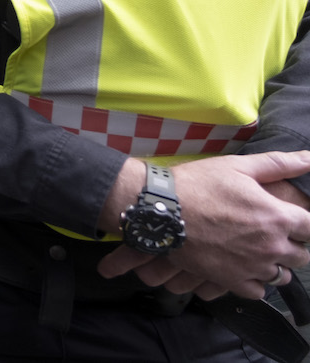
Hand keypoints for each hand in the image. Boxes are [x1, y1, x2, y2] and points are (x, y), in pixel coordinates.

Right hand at [97, 151, 309, 298]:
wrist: (161, 209)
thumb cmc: (199, 184)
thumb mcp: (238, 167)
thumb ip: (279, 164)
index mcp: (278, 217)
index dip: (302, 222)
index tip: (289, 217)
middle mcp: (272, 246)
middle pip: (302, 255)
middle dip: (293, 244)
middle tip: (271, 232)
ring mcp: (253, 267)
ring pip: (282, 276)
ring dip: (276, 264)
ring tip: (258, 251)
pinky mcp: (232, 281)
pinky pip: (259, 292)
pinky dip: (255, 282)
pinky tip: (244, 267)